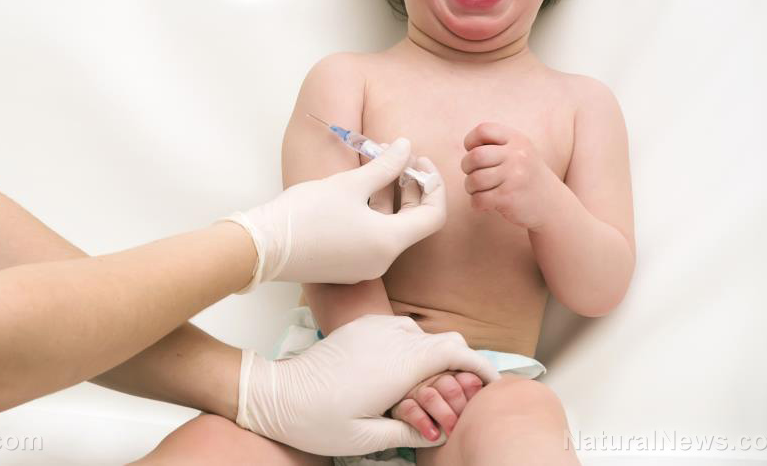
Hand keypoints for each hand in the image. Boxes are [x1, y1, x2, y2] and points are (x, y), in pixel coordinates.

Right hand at [225, 138, 445, 290]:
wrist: (263, 247)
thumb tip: (406, 146)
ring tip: (378, 166)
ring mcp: (364, 268)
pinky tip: (360, 190)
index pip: (433, 216)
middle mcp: (382, 261)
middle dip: (412, 188)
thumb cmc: (307, 214)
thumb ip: (385, 166)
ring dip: (391, 198)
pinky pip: (373, 239)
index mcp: (389, 243)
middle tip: (400, 158)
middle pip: (414, 223)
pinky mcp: (346, 267)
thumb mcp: (349, 184)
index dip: (432, 185)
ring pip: (392, 229)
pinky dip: (375, 214)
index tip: (418, 160)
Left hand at [236, 315, 499, 455]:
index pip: (456, 350)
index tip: (490, 383)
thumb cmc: (317, 420)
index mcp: (399, 365)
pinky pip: (398, 328)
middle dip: (460, 363)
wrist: (276, 395)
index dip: (479, 365)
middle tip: (460, 392)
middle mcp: (390, 338)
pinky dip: (411, 345)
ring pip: (423, 333)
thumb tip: (437, 430)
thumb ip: (409, 433)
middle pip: (445, 339)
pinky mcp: (359, 327)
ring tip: (429, 385)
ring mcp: (374, 328)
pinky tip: (401, 370)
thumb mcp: (367, 438)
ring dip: (434, 354)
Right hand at [390, 370, 484, 440]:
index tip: (474, 409)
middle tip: (463, 423)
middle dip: (458, 406)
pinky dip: (422, 422)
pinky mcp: (401, 406)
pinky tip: (433, 435)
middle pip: (448, 386)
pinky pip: (410, 410)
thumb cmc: (450, 414)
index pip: (465, 379)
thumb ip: (472, 393)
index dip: (471, 394)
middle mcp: (433, 381)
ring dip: (443, 414)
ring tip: (451, 431)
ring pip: (429, 396)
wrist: (424, 432)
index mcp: (452, 377)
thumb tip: (479, 386)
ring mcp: (416, 392)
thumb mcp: (464, 404)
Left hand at [461, 122, 562, 229]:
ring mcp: (515, 177)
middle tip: (473, 174)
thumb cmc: (527, 177)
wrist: (553, 205)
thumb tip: (468, 148)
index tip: (473, 152)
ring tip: (479, 190)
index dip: (470, 141)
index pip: (483, 130)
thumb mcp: (519, 153)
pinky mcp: (509, 198)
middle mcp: (518, 156)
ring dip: (470, 187)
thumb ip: (497, 145)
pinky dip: (476, 203)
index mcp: (518, 140)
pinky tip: (485, 204)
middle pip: (474, 156)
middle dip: (466, 167)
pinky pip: (478, 199)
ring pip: (474, 179)